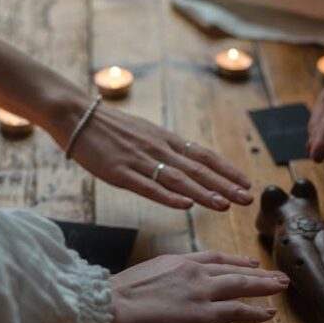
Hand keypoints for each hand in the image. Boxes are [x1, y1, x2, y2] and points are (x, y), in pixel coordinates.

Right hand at [70, 102, 253, 211]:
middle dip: (224, 185)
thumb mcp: (146, 133)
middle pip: (197, 169)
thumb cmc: (112, 128)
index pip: (203, 156)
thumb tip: (191, 163)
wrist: (77, 116)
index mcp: (166, 140)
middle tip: (246, 199)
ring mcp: (139, 161)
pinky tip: (185, 206)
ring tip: (224, 205)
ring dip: (203, 193)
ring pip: (178, 180)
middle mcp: (158, 149)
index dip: (226, 170)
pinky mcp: (119, 173)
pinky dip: (168, 197)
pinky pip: (148, 187)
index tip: (246, 183)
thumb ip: (167, 149)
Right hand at [103, 251, 288, 322]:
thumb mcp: (139, 281)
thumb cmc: (112, 301)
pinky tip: (269, 313)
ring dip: (265, 286)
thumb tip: (155, 296)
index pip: (213, 259)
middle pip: (233, 269)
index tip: (248, 263)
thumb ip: (156, 285)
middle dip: (257, 272)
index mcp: (176, 262)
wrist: (108, 307)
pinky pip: (237, 311)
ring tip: (282, 287)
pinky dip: (256, 312)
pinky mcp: (203, 313)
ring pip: (242, 285)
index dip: (234, 261)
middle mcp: (192, 271)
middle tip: (275, 275)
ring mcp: (200, 291)